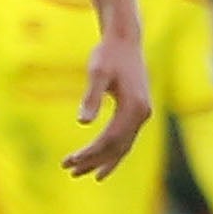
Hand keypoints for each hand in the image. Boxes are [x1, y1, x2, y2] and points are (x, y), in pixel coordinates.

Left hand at [63, 31, 152, 178]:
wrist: (125, 39)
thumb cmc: (108, 54)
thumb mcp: (97, 72)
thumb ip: (91, 97)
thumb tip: (82, 122)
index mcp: (134, 107)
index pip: (110, 140)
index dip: (90, 154)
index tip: (69, 161)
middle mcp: (143, 114)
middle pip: (117, 147)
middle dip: (94, 161)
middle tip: (70, 171)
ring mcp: (143, 114)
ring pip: (123, 146)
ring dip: (103, 161)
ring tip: (81, 173)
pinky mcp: (139, 111)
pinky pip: (126, 138)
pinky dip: (114, 152)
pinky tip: (101, 160)